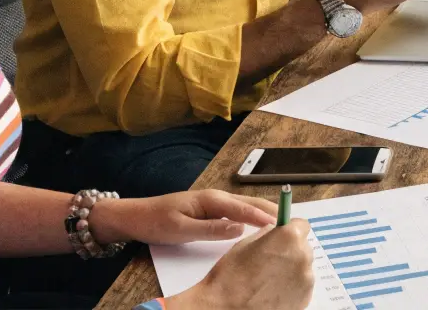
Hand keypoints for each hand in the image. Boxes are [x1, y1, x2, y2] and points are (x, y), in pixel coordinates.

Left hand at [88, 190, 276, 245]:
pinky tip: (258, 227)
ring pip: (245, 208)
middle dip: (272, 212)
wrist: (134, 217)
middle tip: (293, 223)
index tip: (283, 225)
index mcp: (211, 200)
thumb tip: (240, 229)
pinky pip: (237, 214)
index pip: (245, 209)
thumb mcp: (180, 229)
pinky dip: (252, 218)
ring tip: (282, 224)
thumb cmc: (155, 222)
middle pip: (250, 204)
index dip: (265, 217)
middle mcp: (216, 198)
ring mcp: (213, 204)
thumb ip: (211, 229)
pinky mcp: (210, 211)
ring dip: (264, 214)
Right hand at [171, 222, 314, 309]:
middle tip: (270, 260)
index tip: (283, 236)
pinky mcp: (306, 297)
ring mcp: (307, 278)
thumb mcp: (244, 245)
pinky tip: (272, 291)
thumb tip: (273, 231)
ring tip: (268, 279)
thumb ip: (266, 234)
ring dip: (291, 268)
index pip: (301, 225)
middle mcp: (303, 256)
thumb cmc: (231, 278)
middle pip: (302, 247)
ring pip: (302, 266)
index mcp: (289, 238)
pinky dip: (291, 285)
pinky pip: (301, 284)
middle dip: (289, 250)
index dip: (290, 229)